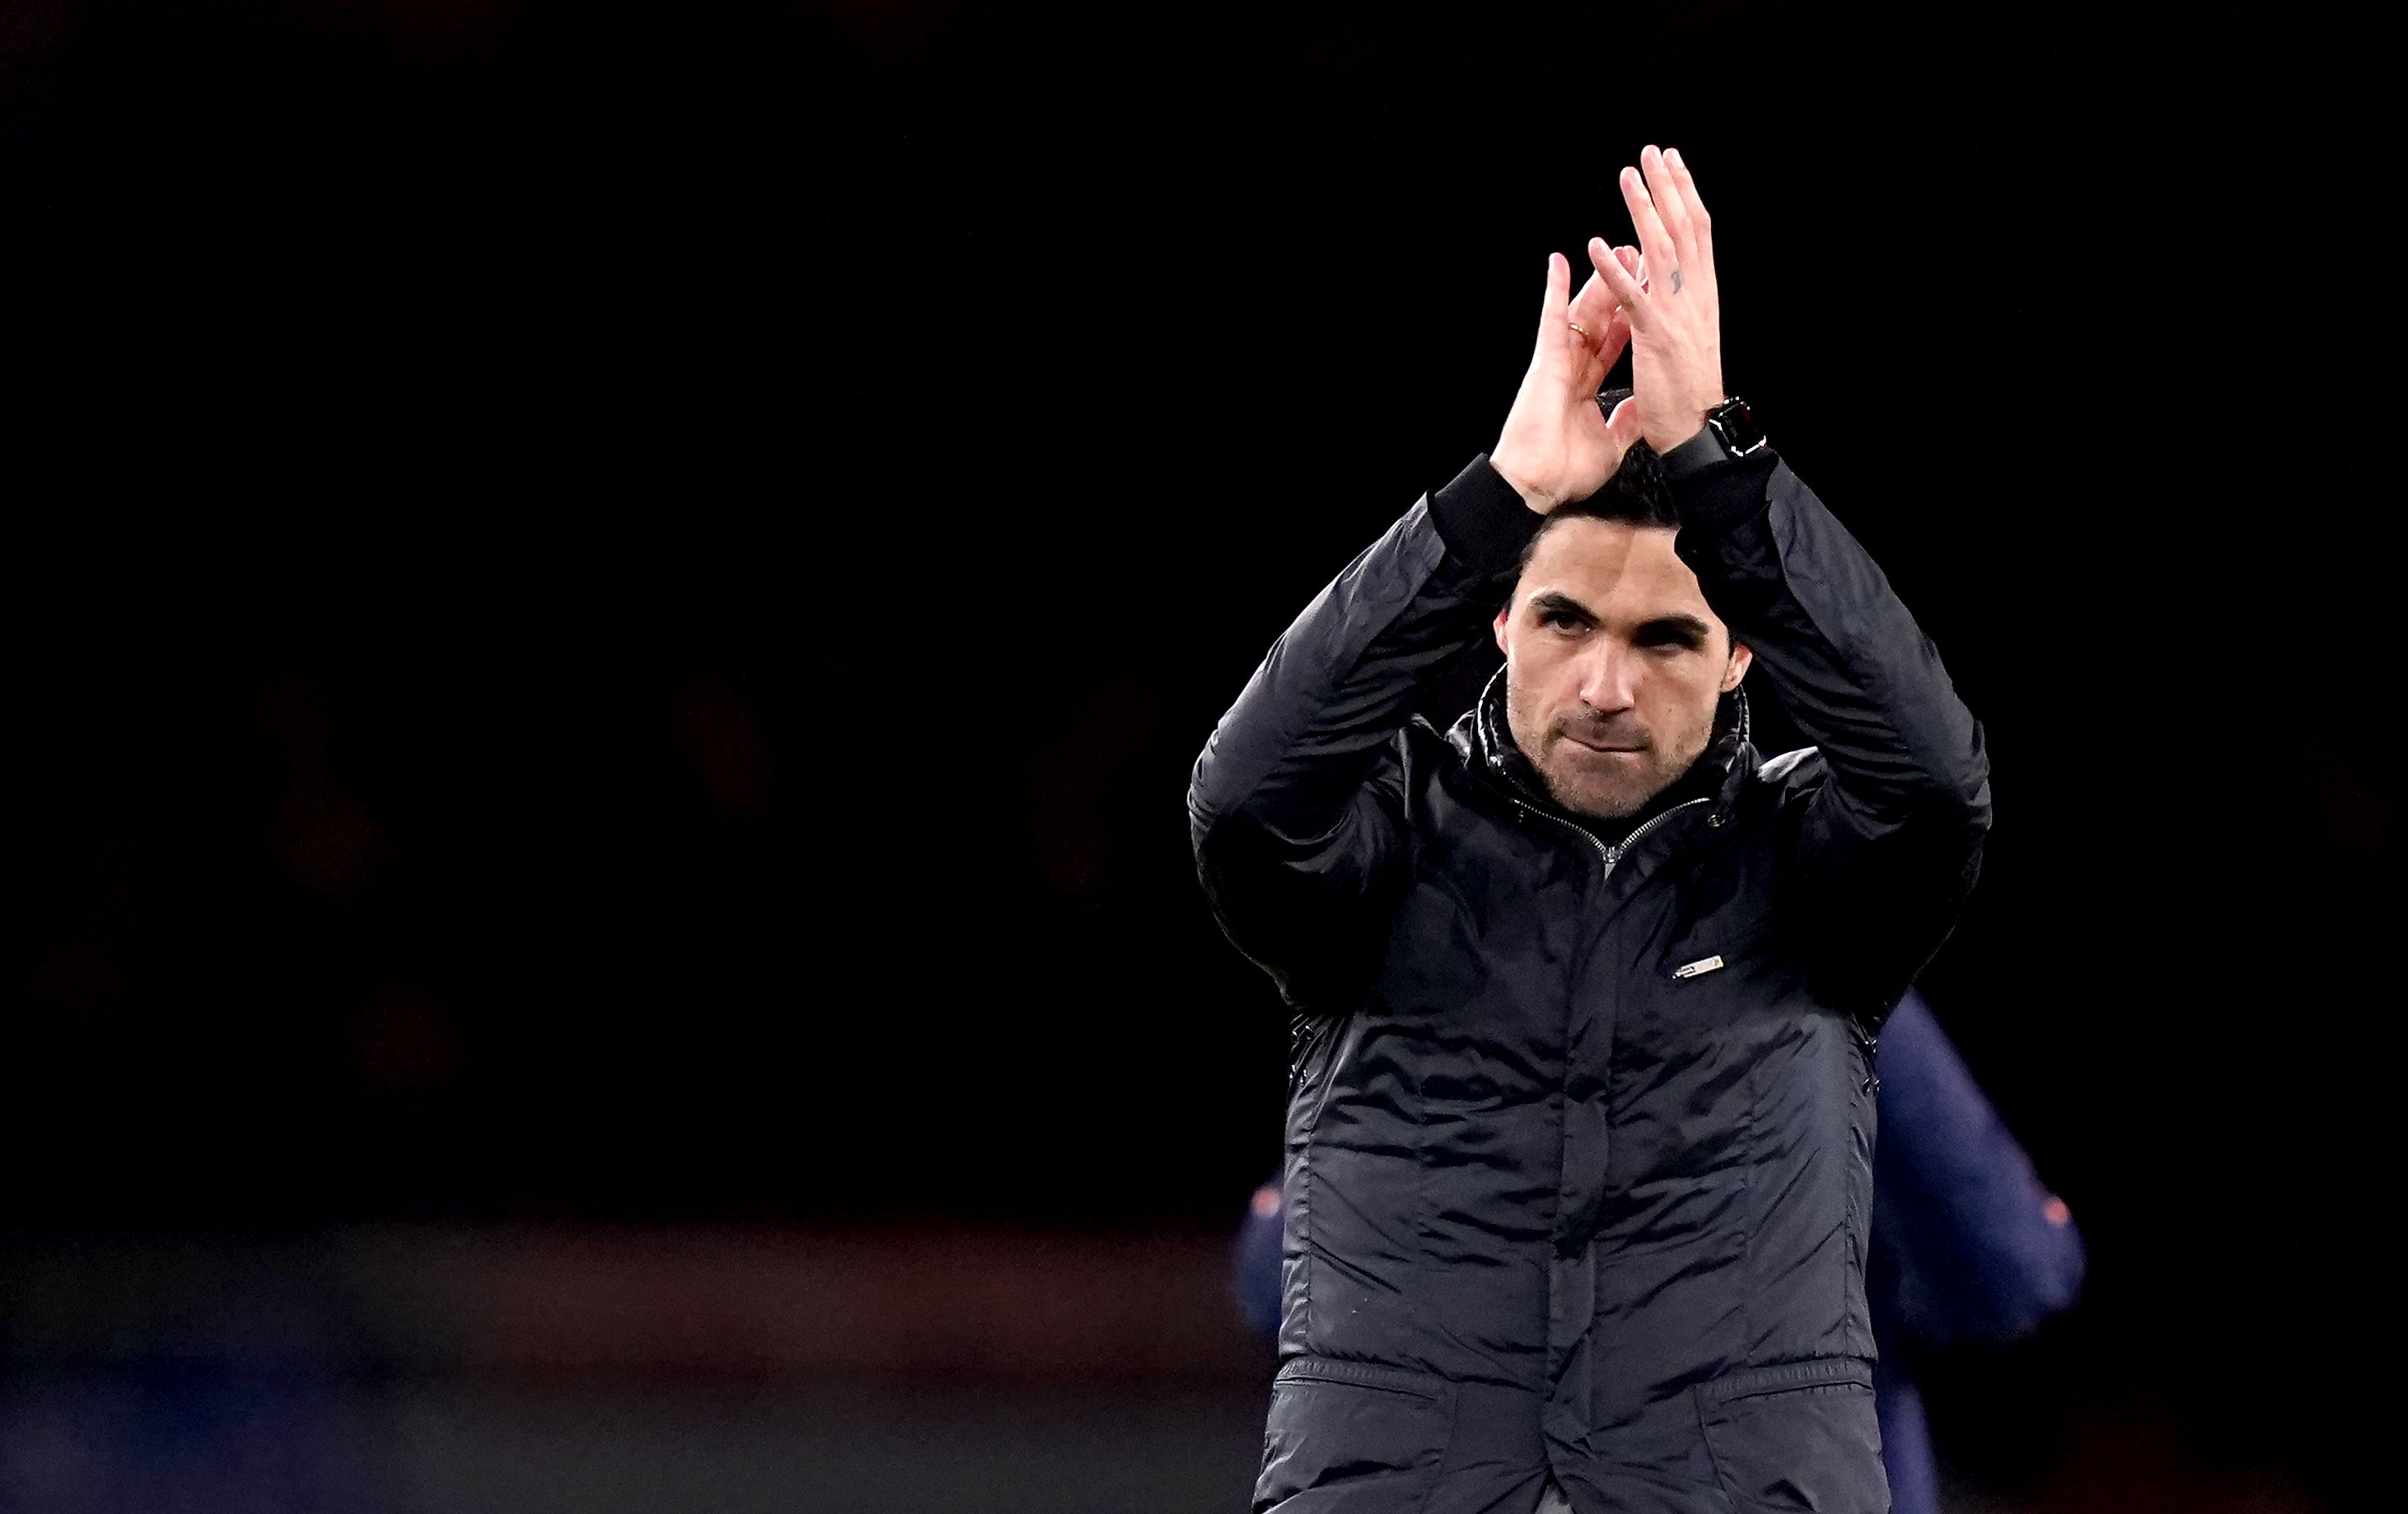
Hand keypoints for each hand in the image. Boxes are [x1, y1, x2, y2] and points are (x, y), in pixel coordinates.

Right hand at [1489, 246, 1648, 513]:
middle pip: (1600, 321)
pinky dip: (1555, 290)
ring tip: (1616, 248)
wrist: (1536, 483)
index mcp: (1585, 388)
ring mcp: (1556, 363)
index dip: (1630, 318)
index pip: (1612, 345)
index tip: (1647, 295)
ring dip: (1598, 281)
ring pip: (1581, 314)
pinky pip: (1552, 319)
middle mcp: (1571, 369)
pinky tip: (1560, 262)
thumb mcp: (1611, 445)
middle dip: (1620, 289)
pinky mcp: (1544, 361)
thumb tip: (1641, 409)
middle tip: (1637, 258)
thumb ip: (1624, 423)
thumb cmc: (1564, 471)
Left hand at [1586, 145, 1723, 454]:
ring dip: (1643, 211)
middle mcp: (1695, 296)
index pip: (1697, 232)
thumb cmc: (1688, 390)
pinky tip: (1598, 245)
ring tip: (1627, 178)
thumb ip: (1676, 304)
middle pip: (1683, 229)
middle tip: (1651, 152)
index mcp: (1702, 295)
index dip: (1685, 194)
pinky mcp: (1655, 337)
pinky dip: (1615, 270)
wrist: (1697, 428)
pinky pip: (1632, 297)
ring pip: (1660, 251)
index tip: (1673, 162)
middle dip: (1667, 187)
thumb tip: (1662, 280)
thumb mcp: (1687, 338)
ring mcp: (1676, 314)